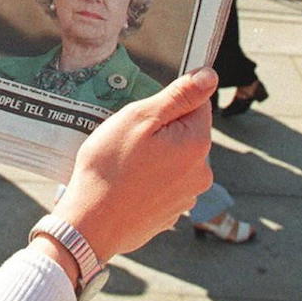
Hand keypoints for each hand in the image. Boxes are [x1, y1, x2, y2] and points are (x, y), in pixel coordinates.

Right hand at [52, 68, 216, 261]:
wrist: (91, 224)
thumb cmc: (109, 167)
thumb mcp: (138, 119)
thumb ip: (178, 96)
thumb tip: (210, 76)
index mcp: (197, 144)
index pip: (197, 104)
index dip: (168, 102)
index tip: (143, 113)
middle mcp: (201, 172)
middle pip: (186, 132)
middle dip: (161, 129)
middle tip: (127, 138)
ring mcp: (188, 196)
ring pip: (175, 158)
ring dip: (155, 154)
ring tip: (123, 163)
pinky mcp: (172, 212)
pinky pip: (165, 182)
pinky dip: (149, 178)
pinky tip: (126, 183)